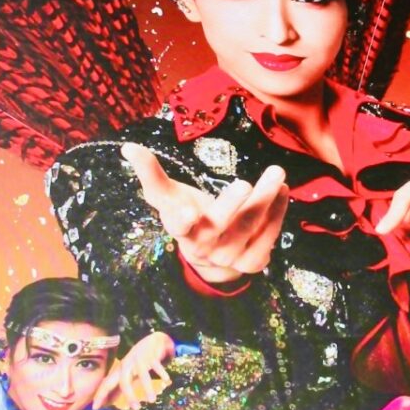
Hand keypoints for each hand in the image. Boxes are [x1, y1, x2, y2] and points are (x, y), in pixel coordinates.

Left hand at [98, 331, 174, 409]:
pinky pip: (156, 365)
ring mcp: (140, 359)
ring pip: (142, 374)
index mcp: (120, 370)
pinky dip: (161, 373)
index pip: (107, 383)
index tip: (94, 408)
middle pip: (125, 380)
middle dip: (129, 395)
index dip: (100, 395)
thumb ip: (120, 386)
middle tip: (136, 408)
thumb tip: (108, 402)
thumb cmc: (138, 361)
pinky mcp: (152, 355)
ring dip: (147, 387)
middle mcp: (128, 364)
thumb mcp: (128, 372)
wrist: (153, 340)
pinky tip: (167, 381)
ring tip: (152, 400)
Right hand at [122, 144, 288, 285]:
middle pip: (220, 226)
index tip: (187, 211)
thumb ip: (151, 174)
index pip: (178, 227)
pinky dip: (277, 213)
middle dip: (232, 205)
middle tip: (244, 183)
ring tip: (276, 174)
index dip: (182, 220)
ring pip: (249, 228)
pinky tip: (282, 190)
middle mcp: (205, 247)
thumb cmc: (188, 214)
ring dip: (265, 200)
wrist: (211, 256)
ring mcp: (230, 257)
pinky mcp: (253, 261)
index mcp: (182, 230)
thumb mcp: (168, 196)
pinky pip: (268, 237)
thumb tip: (128, 147)